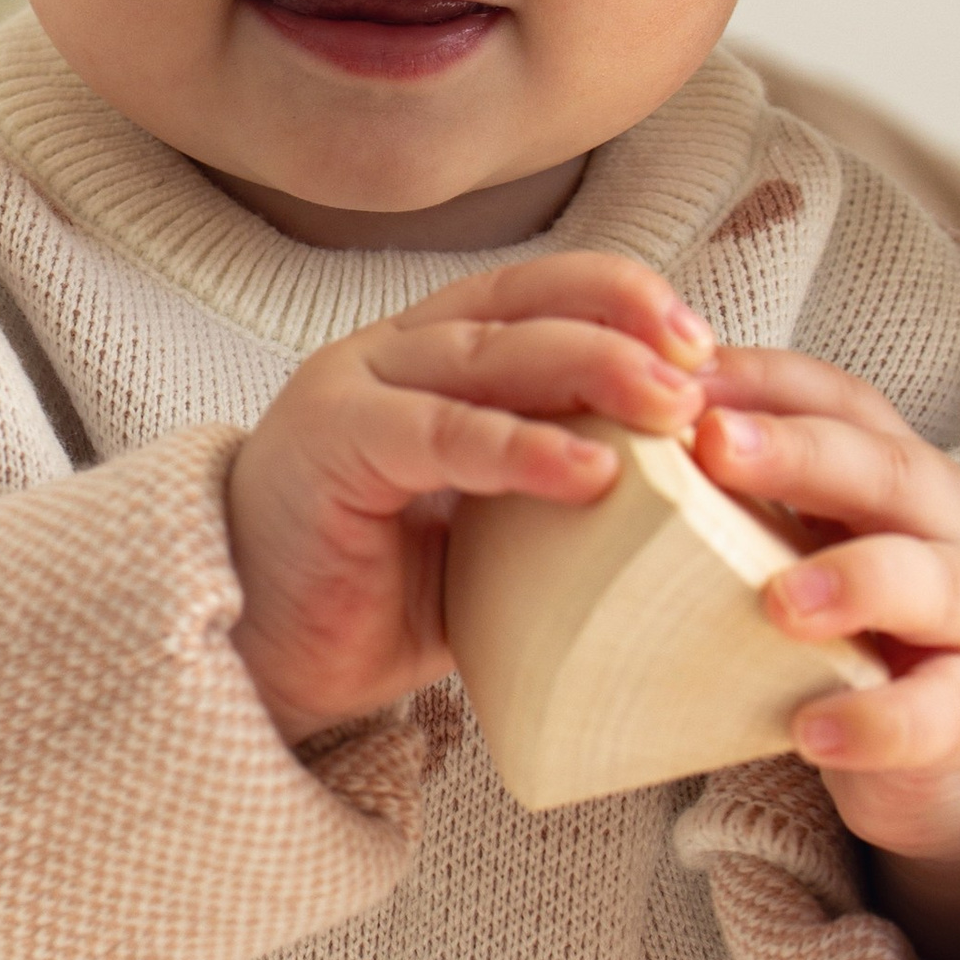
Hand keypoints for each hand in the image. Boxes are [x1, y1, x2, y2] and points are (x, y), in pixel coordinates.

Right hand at [225, 251, 717, 742]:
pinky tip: (591, 473)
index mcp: (426, 362)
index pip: (533, 297)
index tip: (704, 345)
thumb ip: (551, 495)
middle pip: (519, 308)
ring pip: (486, 353)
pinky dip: (520, 447)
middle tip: (702, 370)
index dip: (619, 300)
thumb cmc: (370, 601)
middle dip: (622, 325)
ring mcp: (353, 391)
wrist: (256, 661)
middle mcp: (388, 356)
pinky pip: (439, 432)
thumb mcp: (486, 539)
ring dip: (590, 370)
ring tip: (671, 409)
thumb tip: (682, 498)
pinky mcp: (330, 445)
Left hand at [691, 355, 959, 959]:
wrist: (958, 737)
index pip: (836, 398)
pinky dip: (876, 721)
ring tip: (777, 602)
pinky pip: (935, 712)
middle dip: (798, 451)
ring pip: (928, 579)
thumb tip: (591, 439)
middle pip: (883, 467)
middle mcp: (948, 521)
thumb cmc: (852, 619)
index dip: (763, 379)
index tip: (677, 368)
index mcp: (895, 467)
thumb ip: (732, 497)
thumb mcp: (800, 543)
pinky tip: (811, 732)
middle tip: (711, 445)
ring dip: (852, 581)